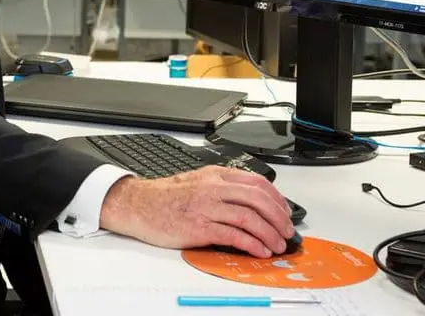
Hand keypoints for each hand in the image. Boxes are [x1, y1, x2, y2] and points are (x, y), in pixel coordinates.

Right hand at [99, 166, 294, 257]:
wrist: (138, 205)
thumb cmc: (165, 197)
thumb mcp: (196, 181)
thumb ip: (222, 187)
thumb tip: (250, 201)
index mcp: (215, 175)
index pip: (256, 182)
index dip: (277, 199)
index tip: (285, 212)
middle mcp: (213, 188)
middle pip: (257, 199)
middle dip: (278, 217)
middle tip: (286, 231)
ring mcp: (206, 207)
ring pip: (249, 218)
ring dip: (269, 233)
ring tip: (277, 245)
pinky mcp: (199, 228)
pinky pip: (233, 235)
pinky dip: (251, 244)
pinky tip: (259, 250)